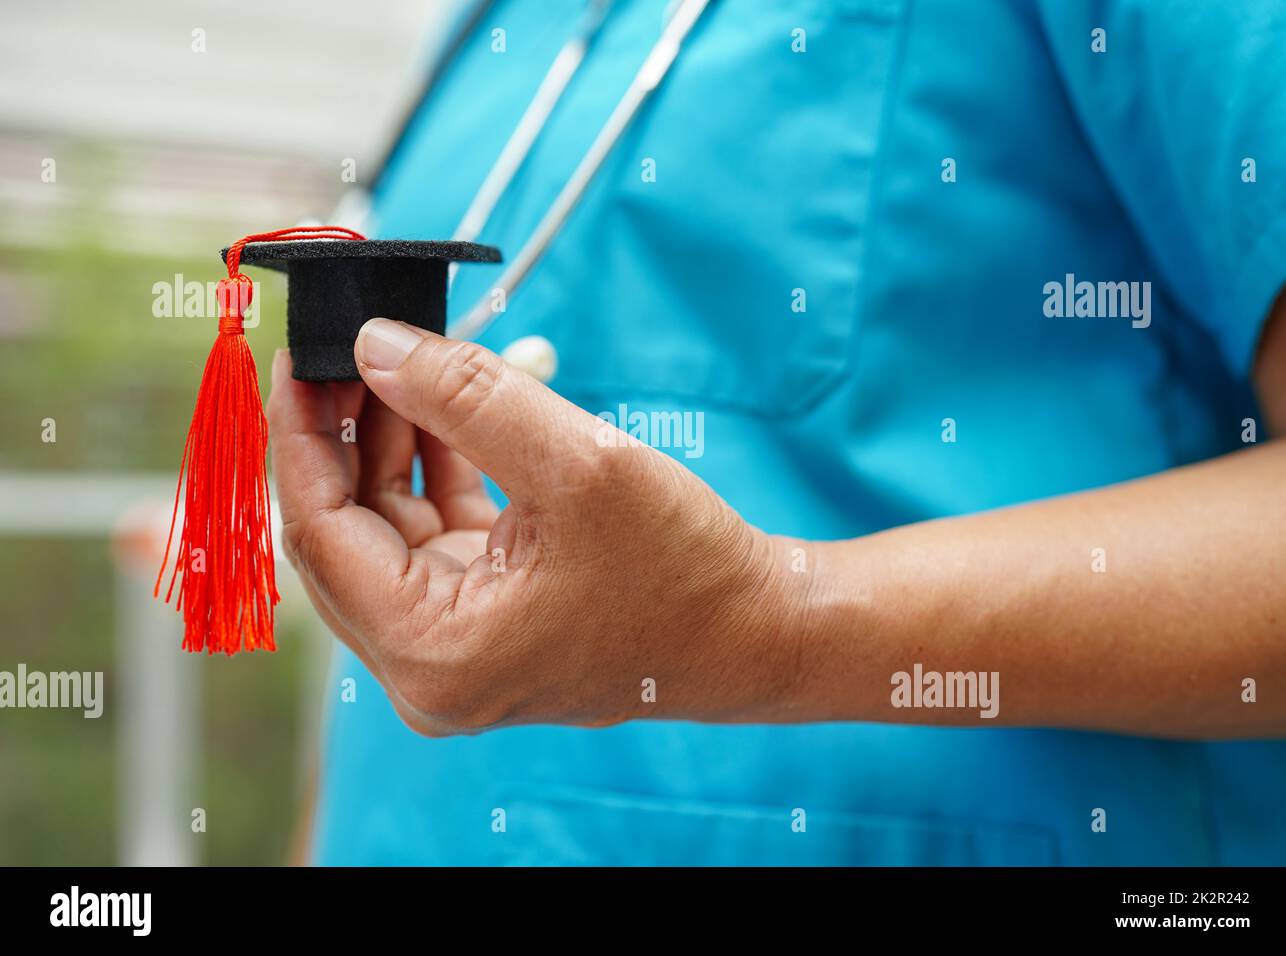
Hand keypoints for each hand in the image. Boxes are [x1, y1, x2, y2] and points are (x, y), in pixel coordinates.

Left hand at [266, 320, 797, 735]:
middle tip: (353, 347)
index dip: (302, 436)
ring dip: (395, 442)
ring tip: (414, 360)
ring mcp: (458, 646)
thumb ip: (465, 397)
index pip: (321, 534)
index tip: (300, 357)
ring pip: (389, 528)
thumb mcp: (577, 464)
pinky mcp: (489, 621)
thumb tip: (374, 345)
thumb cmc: (684, 569)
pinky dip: (437, 470)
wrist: (757, 630)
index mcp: (432, 651)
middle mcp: (429, 666)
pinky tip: (449, 406)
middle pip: (347, 533)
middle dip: (347, 432)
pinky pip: (435, 536)